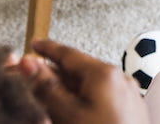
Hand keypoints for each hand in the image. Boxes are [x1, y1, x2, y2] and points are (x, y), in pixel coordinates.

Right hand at [18, 39, 149, 123]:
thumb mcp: (68, 115)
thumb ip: (47, 88)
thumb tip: (28, 64)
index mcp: (105, 73)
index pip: (70, 54)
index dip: (48, 49)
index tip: (34, 43)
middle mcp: (120, 78)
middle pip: (80, 70)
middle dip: (55, 73)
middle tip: (31, 76)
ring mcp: (128, 94)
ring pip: (90, 85)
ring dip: (69, 88)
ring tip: (48, 96)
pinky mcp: (131, 109)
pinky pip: (102, 97)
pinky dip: (84, 99)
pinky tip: (72, 110)